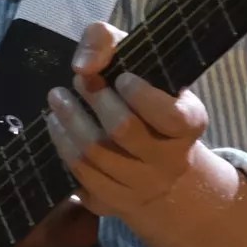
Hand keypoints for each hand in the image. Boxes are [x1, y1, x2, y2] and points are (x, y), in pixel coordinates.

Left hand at [43, 21, 219, 222]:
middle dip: (93, 99)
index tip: (122, 77)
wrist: (162, 167)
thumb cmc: (148, 101)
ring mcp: (142, 186)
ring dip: (68, 122)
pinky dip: (63, 149)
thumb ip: (109, 42)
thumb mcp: (141, 62)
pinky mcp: (116, 204)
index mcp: (188, 126)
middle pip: (123, 130)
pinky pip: (82, 179)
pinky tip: (57, 127)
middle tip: (78, 81)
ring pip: (95, 156)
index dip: (141, 94)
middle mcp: (169, 161)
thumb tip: (83, 65)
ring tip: (57, 100)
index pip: (169, 115)